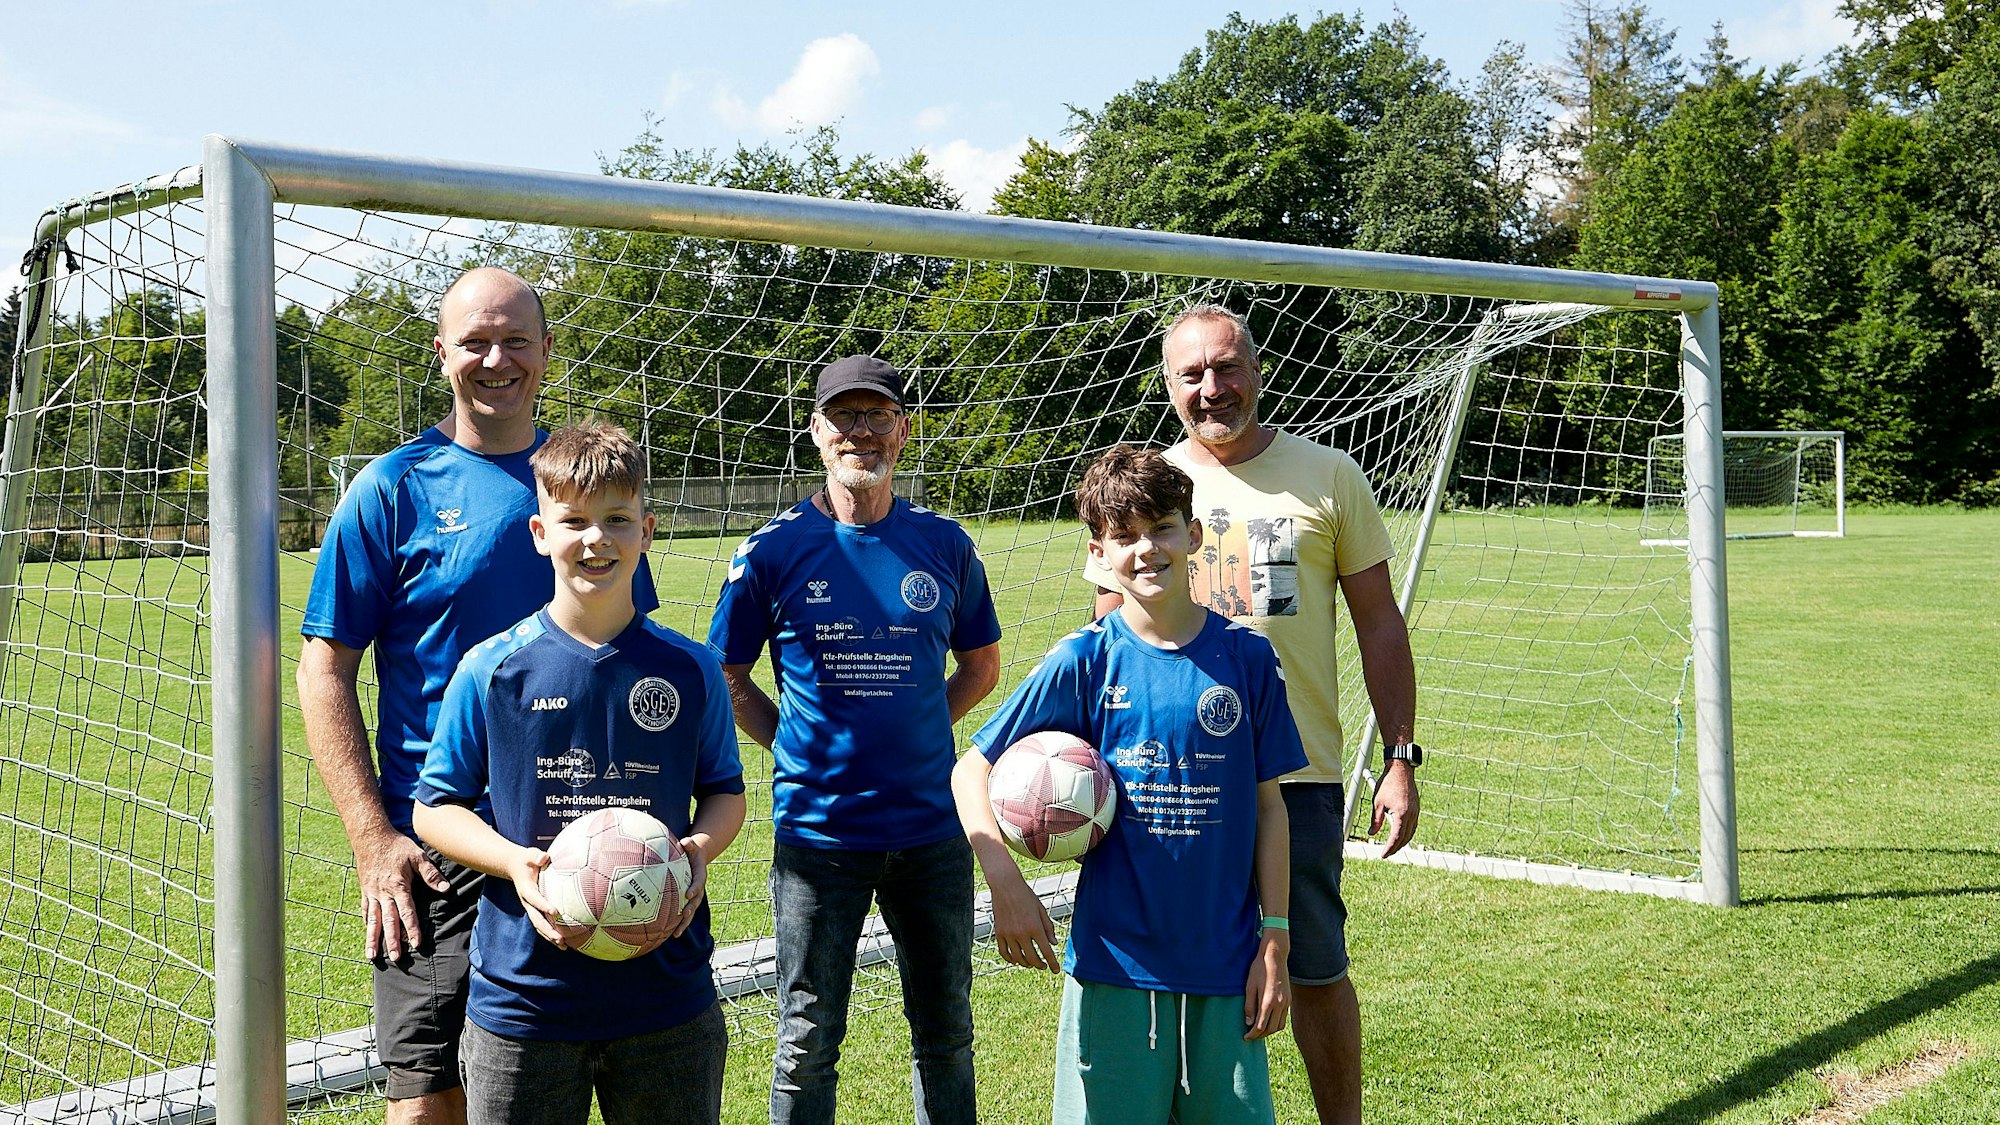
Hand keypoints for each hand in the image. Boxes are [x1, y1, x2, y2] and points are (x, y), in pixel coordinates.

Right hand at [354, 827, 451, 961]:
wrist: (371, 836)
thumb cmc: (397, 846)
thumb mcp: (418, 856)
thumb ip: (431, 875)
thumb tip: (446, 889)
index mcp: (398, 886)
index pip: (407, 912)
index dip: (412, 929)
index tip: (416, 944)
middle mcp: (383, 893)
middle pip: (389, 921)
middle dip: (392, 941)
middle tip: (397, 958)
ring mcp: (372, 893)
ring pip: (373, 920)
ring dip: (373, 939)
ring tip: (372, 956)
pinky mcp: (366, 890)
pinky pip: (366, 910)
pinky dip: (367, 924)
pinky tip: (368, 934)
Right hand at [508, 848, 591, 949]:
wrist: (515, 866)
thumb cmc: (526, 859)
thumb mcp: (529, 854)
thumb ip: (537, 856)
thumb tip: (545, 857)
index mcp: (526, 890)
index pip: (535, 899)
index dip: (543, 905)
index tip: (555, 912)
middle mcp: (528, 902)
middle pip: (537, 919)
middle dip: (548, 930)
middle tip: (560, 938)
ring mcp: (531, 908)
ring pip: (539, 926)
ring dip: (550, 937)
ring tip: (564, 946)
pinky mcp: (536, 910)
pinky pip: (543, 924)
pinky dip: (551, 934)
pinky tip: (565, 942)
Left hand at [663, 838, 710, 940]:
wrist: (697, 858)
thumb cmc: (691, 851)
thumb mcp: (692, 845)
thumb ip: (690, 844)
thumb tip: (686, 842)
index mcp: (699, 876)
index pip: (698, 883)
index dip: (694, 888)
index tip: (688, 893)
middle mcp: (698, 889)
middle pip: (695, 901)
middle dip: (690, 909)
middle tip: (684, 914)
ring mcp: (693, 897)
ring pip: (689, 912)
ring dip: (683, 923)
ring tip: (675, 934)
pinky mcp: (686, 901)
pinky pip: (682, 914)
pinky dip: (676, 923)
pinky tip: (666, 934)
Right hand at [988, 866, 1060, 973]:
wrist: (1006, 886)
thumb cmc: (1026, 895)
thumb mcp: (1041, 910)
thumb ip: (1048, 928)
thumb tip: (1053, 944)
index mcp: (1035, 927)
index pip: (1046, 951)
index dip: (1052, 963)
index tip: (1056, 970)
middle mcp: (1022, 933)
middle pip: (1032, 958)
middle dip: (1040, 965)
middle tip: (1043, 966)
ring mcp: (1008, 934)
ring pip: (1018, 958)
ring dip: (1026, 964)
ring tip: (1030, 963)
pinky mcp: (998, 933)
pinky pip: (1004, 952)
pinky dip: (1010, 959)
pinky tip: (1015, 960)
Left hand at [1243, 930, 1290, 1039]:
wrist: (1275, 956)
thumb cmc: (1259, 969)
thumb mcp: (1250, 987)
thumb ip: (1249, 1006)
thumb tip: (1249, 1023)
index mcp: (1268, 1002)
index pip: (1261, 1026)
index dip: (1252, 1034)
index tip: (1245, 1038)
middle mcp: (1279, 1004)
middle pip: (1271, 1029)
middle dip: (1260, 1035)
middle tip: (1251, 1036)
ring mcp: (1286, 1002)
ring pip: (1279, 1025)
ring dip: (1269, 1031)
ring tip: (1259, 1031)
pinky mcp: (1289, 999)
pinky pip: (1284, 1018)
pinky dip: (1276, 1023)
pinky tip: (1268, 1021)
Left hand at [1371, 760, 1420, 857]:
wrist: (1401, 769)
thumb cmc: (1387, 783)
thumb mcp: (1377, 803)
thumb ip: (1376, 820)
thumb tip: (1371, 833)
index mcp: (1402, 814)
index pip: (1396, 837)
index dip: (1389, 848)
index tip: (1383, 855)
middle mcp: (1411, 815)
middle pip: (1405, 838)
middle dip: (1396, 848)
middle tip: (1387, 854)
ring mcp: (1416, 811)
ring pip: (1411, 833)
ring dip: (1403, 842)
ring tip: (1393, 847)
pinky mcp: (1416, 808)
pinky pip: (1413, 825)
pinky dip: (1407, 833)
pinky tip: (1401, 835)